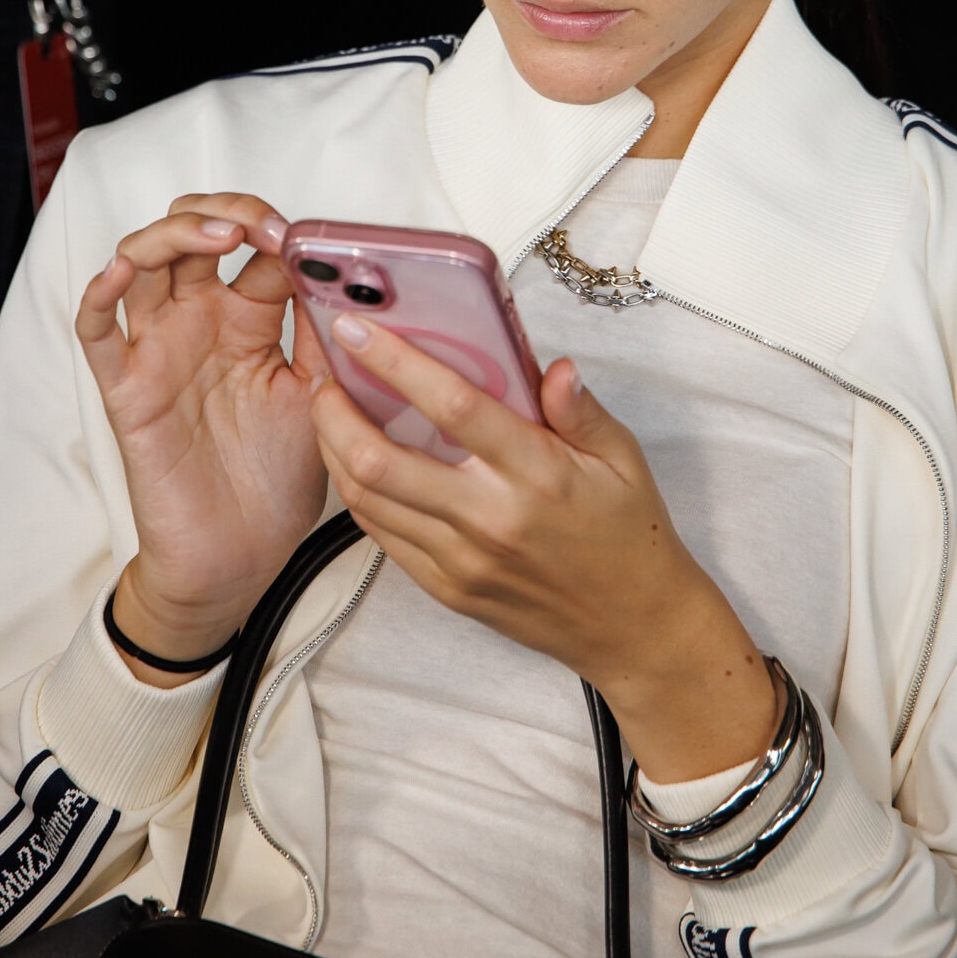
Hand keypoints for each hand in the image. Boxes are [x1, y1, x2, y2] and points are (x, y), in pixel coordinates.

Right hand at [76, 196, 328, 677]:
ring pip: (141, 260)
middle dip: (227, 213)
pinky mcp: (126, 386)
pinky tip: (123, 272)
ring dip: (174, 233)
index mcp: (248, 320)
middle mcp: (200, 323)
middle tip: (265, 229)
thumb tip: (350, 277)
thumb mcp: (319, 397)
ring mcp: (159, 349)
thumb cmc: (274, 482)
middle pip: (194, 234)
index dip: (280, 231)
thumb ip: (324, 337)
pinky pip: (96, 328)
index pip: (256, 247)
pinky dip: (100, 291)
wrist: (237, 557)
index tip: (312, 242)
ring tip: (220, 237)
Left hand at [310, 317, 777, 778]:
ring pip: (367, 501)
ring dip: (334, 450)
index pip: (454, 407)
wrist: (632, 628)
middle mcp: (490, 519)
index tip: (356, 330)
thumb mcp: (623, 459)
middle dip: (335, 411)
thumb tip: (553, 367)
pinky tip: (356, 462)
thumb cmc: (628, 536)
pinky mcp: (446, 588)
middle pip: (381, 461)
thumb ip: (580, 410)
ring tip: (329, 411)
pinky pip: (382, 536)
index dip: (396, 364)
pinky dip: (358, 494)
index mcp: (536, 475)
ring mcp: (462, 561)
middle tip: (324, 375)